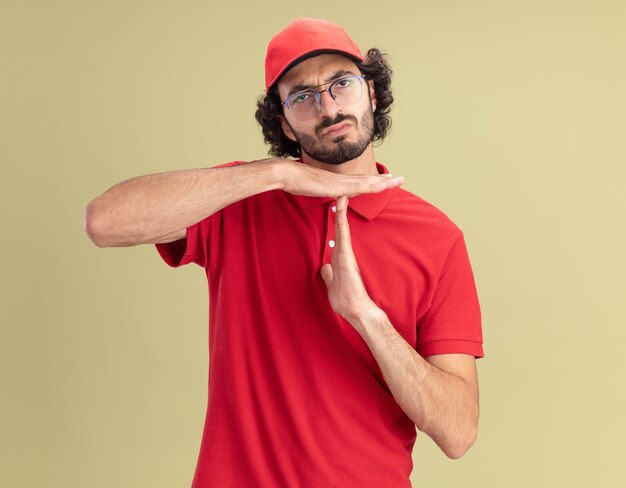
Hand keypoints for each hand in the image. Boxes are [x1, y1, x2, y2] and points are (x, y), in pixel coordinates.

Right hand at [278, 160, 403, 197]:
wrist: (285, 173)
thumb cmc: (293, 180)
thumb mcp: (310, 186)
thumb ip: (318, 188)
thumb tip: (320, 188)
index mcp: (335, 180)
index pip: (358, 180)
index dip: (372, 180)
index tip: (384, 179)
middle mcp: (340, 179)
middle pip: (367, 179)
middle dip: (384, 179)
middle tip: (400, 178)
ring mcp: (339, 181)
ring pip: (366, 182)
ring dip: (383, 182)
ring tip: (397, 180)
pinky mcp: (336, 186)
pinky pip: (357, 187)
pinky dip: (370, 186)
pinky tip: (380, 186)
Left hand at [320, 195, 380, 325]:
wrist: (358, 311)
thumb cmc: (347, 300)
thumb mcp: (332, 285)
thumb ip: (329, 275)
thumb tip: (325, 268)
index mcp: (340, 258)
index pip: (336, 235)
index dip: (334, 221)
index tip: (333, 207)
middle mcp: (344, 253)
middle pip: (340, 227)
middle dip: (340, 210)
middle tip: (340, 190)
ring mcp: (347, 254)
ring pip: (342, 229)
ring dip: (341, 212)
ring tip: (341, 194)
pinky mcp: (347, 258)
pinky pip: (343, 237)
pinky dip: (341, 223)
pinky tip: (339, 212)